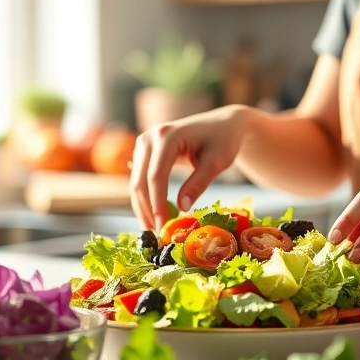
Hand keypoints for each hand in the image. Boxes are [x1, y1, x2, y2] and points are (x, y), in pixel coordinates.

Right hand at [130, 105, 251, 230]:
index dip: (157, 204)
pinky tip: (152, 215)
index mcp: (167, 135)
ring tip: (153, 229)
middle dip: (147, 209)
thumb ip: (199, 183)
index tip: (163, 227)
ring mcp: (144, 143)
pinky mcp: (144, 151)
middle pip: (140, 180)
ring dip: (142, 206)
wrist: (222, 124)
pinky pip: (139, 178)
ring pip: (136, 181)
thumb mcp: (217, 162)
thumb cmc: (223, 141)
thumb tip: (182, 208)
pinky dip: (144, 198)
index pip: (156, 175)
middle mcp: (150, 137)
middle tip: (157, 234)